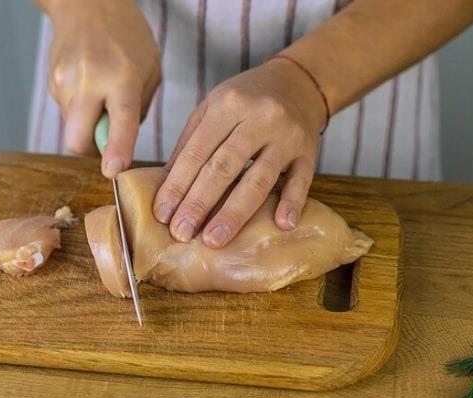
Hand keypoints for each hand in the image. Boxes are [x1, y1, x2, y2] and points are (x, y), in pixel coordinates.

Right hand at [41, 0, 160, 176]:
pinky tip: (90, 87)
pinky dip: (81, 111)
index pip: (120, 122)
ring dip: (88, 126)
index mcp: (121, 79)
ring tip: (101, 97)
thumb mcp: (150, 69)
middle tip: (107, 140)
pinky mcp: (52, 84)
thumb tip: (120, 144)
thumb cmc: (127, 37)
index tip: (113, 171)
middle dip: (91, 152)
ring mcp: (64, 83)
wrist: (87, 3)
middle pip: (77, 140)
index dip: (116, 150)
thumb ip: (139, 109)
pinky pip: (68, 114)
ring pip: (72, 129)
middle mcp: (88, 82)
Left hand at [152, 58, 326, 247]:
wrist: (298, 83)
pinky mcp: (309, 152)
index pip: (197, 151)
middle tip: (181, 233)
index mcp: (227, 106)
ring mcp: (287, 136)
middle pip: (224, 167)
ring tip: (214, 239)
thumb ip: (190, 143)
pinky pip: (301, 180)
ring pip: (259, 179)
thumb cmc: (246, 100)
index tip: (163, 214)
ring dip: (235, 213)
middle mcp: (259, 118)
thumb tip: (166, 187)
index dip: (178, 184)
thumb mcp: (212, 107)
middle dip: (199, 202)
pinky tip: (282, 224)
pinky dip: (292, 202)